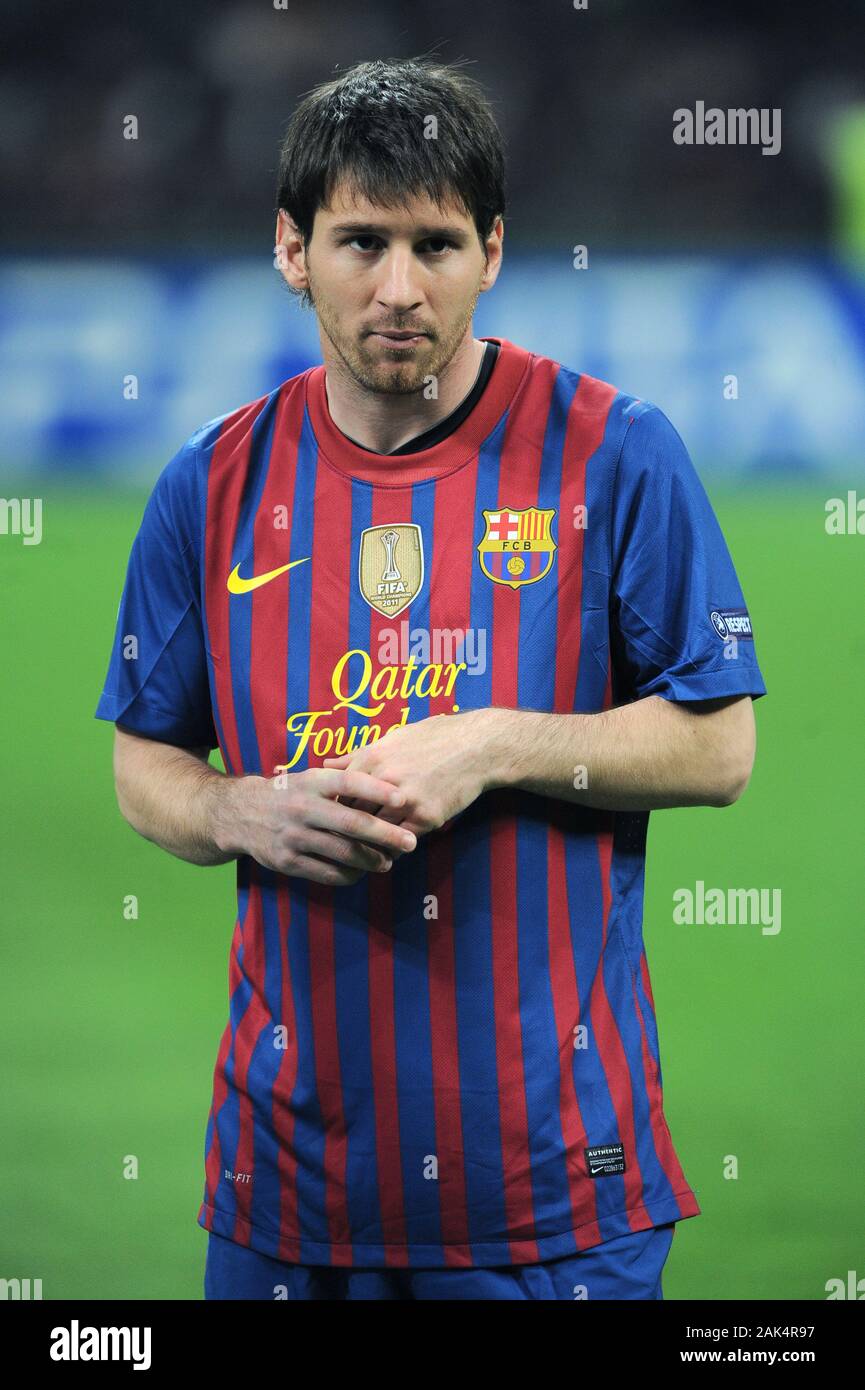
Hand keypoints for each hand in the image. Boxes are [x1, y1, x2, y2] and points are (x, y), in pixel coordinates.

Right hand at [212, 766, 416, 885]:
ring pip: (342, 853)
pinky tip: (361, 872)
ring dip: (371, 860)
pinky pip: (326, 873)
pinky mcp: (287, 861)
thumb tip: (388, 785)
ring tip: (388, 862)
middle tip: (410, 842)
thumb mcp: (308, 777)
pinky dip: (349, 875)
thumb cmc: (288, 793)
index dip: (376, 789)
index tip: (402, 798)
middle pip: (350, 823)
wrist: (240, 815)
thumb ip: (342, 780)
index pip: (348, 782)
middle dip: (384, 834)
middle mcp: (301, 808)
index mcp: (310, 782)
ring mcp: (293, 836)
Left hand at [322, 711, 490, 837]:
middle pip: (352, 814)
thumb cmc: (434, 738)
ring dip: (367, 844)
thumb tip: (327, 763)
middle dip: (346, 829)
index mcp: (372, 758)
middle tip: (339, 842)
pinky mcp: (427, 817)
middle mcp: (385, 780)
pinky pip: (400, 842)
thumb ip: (358, 754)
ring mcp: (406, 800)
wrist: (477, 747)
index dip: (334, 809)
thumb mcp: (393, 738)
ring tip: (359, 855)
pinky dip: (392, 849)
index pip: (339, 793)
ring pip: (375, 832)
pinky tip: (388, 853)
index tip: (331, 819)